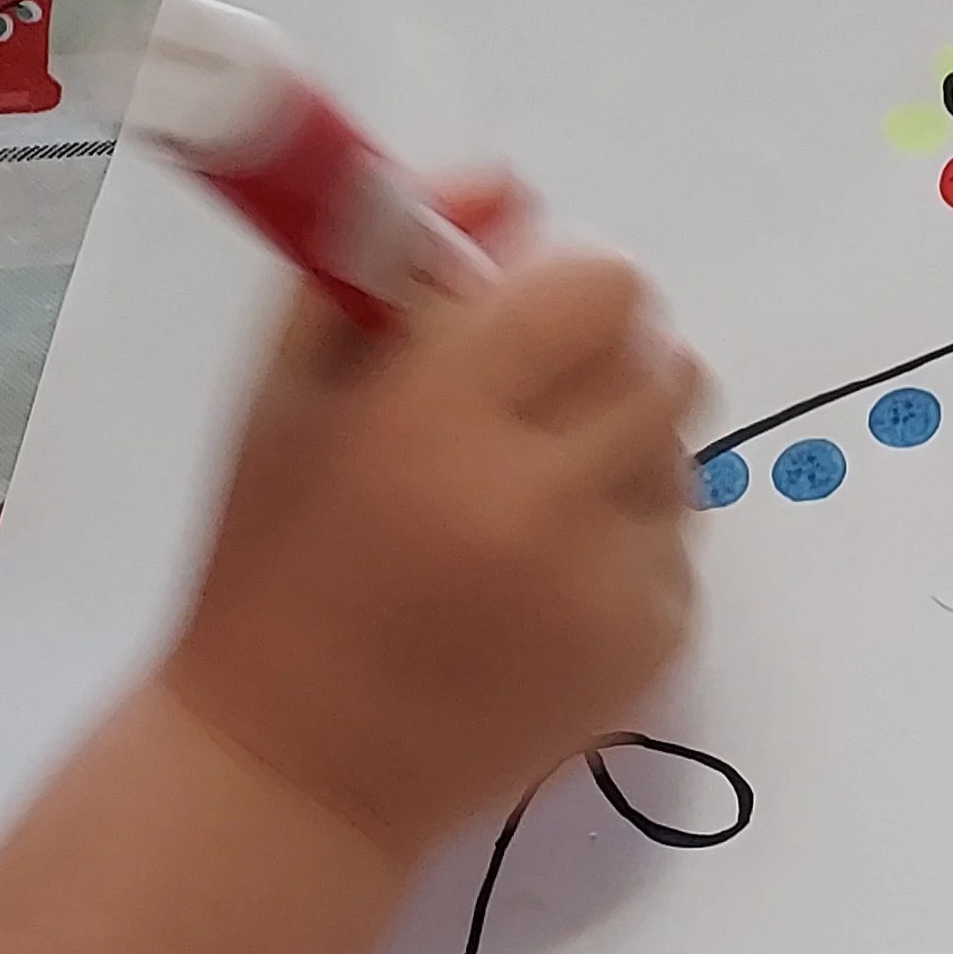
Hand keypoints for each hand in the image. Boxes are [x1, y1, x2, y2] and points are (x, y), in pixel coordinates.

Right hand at [162, 180, 706, 867]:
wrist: (295, 765)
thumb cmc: (272, 561)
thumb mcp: (288, 391)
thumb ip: (385, 267)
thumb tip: (507, 188)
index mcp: (441, 414)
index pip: (600, 292)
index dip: (571, 299)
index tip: (529, 330)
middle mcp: (539, 498)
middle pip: (665, 370)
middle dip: (609, 373)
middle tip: (537, 417)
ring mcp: (602, 586)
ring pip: (681, 465)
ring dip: (623, 466)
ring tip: (526, 515)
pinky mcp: (643, 656)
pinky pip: (675, 557)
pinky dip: (625, 559)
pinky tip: (538, 595)